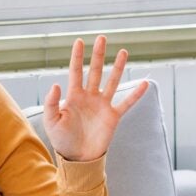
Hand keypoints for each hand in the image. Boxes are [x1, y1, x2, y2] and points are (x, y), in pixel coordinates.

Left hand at [43, 36, 148, 161]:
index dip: (77, 57)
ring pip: (112, 82)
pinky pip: (126, 103)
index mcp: (73, 96)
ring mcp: (102, 105)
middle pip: (94, 71)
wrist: (77, 157)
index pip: (75, 72)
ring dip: (118, 67)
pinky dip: (136, 94)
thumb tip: (56, 84)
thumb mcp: (51, 121)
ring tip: (123, 51)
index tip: (79, 41)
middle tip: (102, 38)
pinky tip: (144, 83)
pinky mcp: (113, 116)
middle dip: (98, 55)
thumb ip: (51, 103)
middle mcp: (89, 97)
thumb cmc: (61, 139)